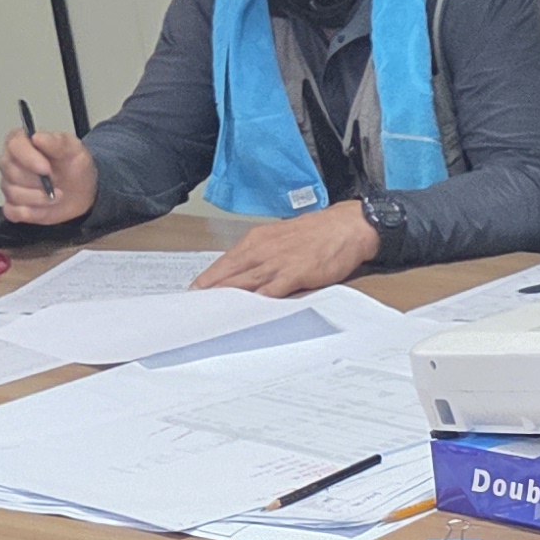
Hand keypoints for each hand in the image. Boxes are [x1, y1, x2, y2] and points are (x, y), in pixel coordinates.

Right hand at [0, 128, 95, 223]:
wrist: (81, 190)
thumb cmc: (73, 165)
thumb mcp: (73, 148)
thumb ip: (56, 141)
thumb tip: (37, 137)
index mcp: (21, 142)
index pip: (14, 146)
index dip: (29, 159)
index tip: (47, 168)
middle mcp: (9, 162)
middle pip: (12, 172)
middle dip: (39, 182)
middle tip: (57, 184)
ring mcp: (9, 185)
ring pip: (13, 193)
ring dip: (40, 198)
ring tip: (57, 195)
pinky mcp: (13, 206)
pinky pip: (12, 212)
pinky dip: (31, 213)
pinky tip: (45, 207)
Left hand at [197, 203, 383, 295]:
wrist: (347, 226)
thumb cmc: (317, 233)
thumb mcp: (282, 238)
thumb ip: (264, 254)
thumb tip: (247, 273)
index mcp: (257, 239)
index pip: (224, 261)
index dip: (208, 278)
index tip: (194, 292)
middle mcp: (262, 250)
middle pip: (228, 274)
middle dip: (210, 291)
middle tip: (192, 307)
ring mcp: (278, 262)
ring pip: (244, 283)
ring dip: (226, 298)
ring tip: (210, 313)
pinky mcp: (295, 274)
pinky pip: (270, 291)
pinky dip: (256, 302)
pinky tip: (245, 312)